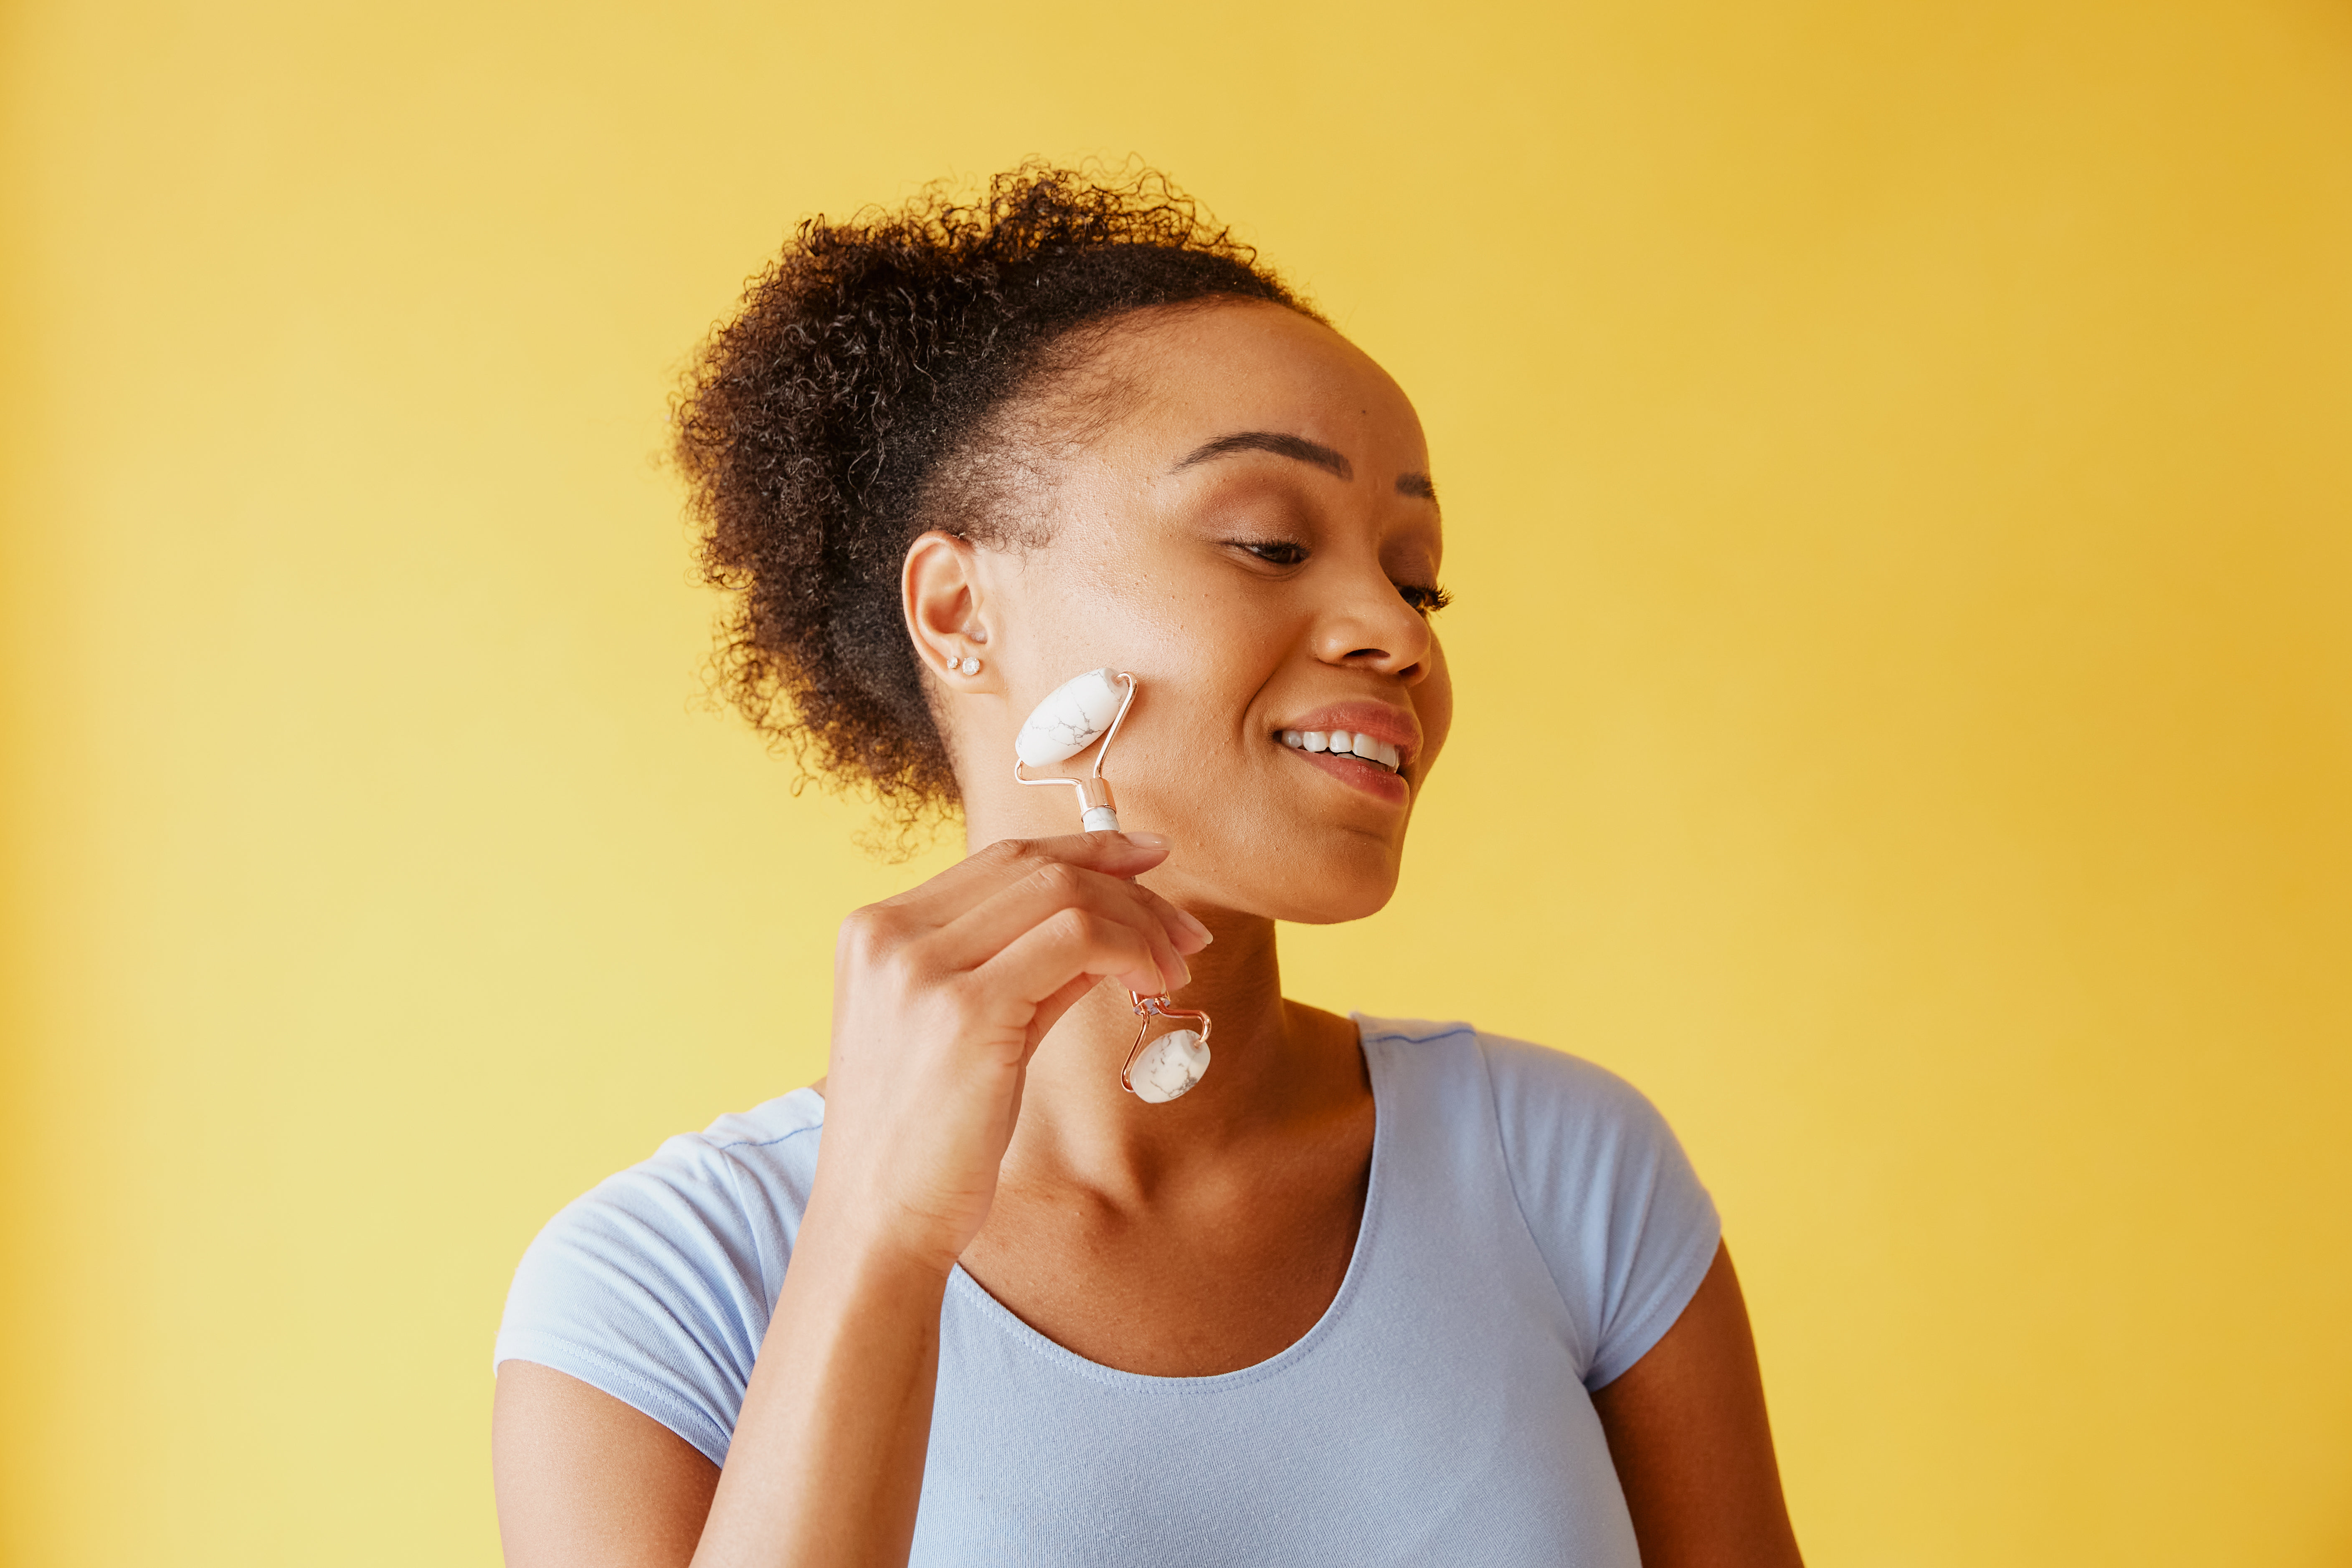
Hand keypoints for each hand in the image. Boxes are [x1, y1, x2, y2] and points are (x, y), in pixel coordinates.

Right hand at [808, 831, 1212, 1273]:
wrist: (878, 1221)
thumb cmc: (928, 1138)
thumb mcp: (973, 1031)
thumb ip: (1028, 969)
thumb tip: (1110, 928)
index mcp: (878, 929)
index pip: (1002, 859)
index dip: (1087, 851)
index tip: (1150, 860)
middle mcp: (891, 933)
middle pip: (1035, 865)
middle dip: (1127, 887)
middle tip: (1186, 929)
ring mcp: (922, 967)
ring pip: (1062, 893)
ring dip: (1139, 920)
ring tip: (1177, 964)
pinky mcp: (963, 1009)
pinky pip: (1076, 940)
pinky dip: (1131, 949)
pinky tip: (1153, 983)